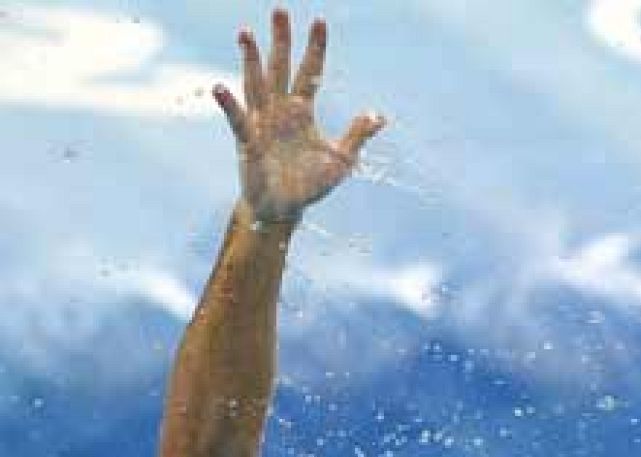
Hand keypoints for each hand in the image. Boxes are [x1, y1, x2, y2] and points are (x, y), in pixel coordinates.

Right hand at [212, 10, 383, 222]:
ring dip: (251, 60)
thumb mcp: (341, 161)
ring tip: (246, 33)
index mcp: (303, 112)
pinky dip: (229, 104)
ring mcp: (262, 123)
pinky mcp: (248, 141)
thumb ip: (356, 136)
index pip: (311, 72)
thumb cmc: (310, 184)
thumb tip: (379, 116)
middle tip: (280, 9)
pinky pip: (237, 119)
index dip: (315, 48)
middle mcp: (280, 110)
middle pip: (280, 68)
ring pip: (256, 84)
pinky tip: (219, 87)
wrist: (284, 209)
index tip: (320, 21)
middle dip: (281, 40)